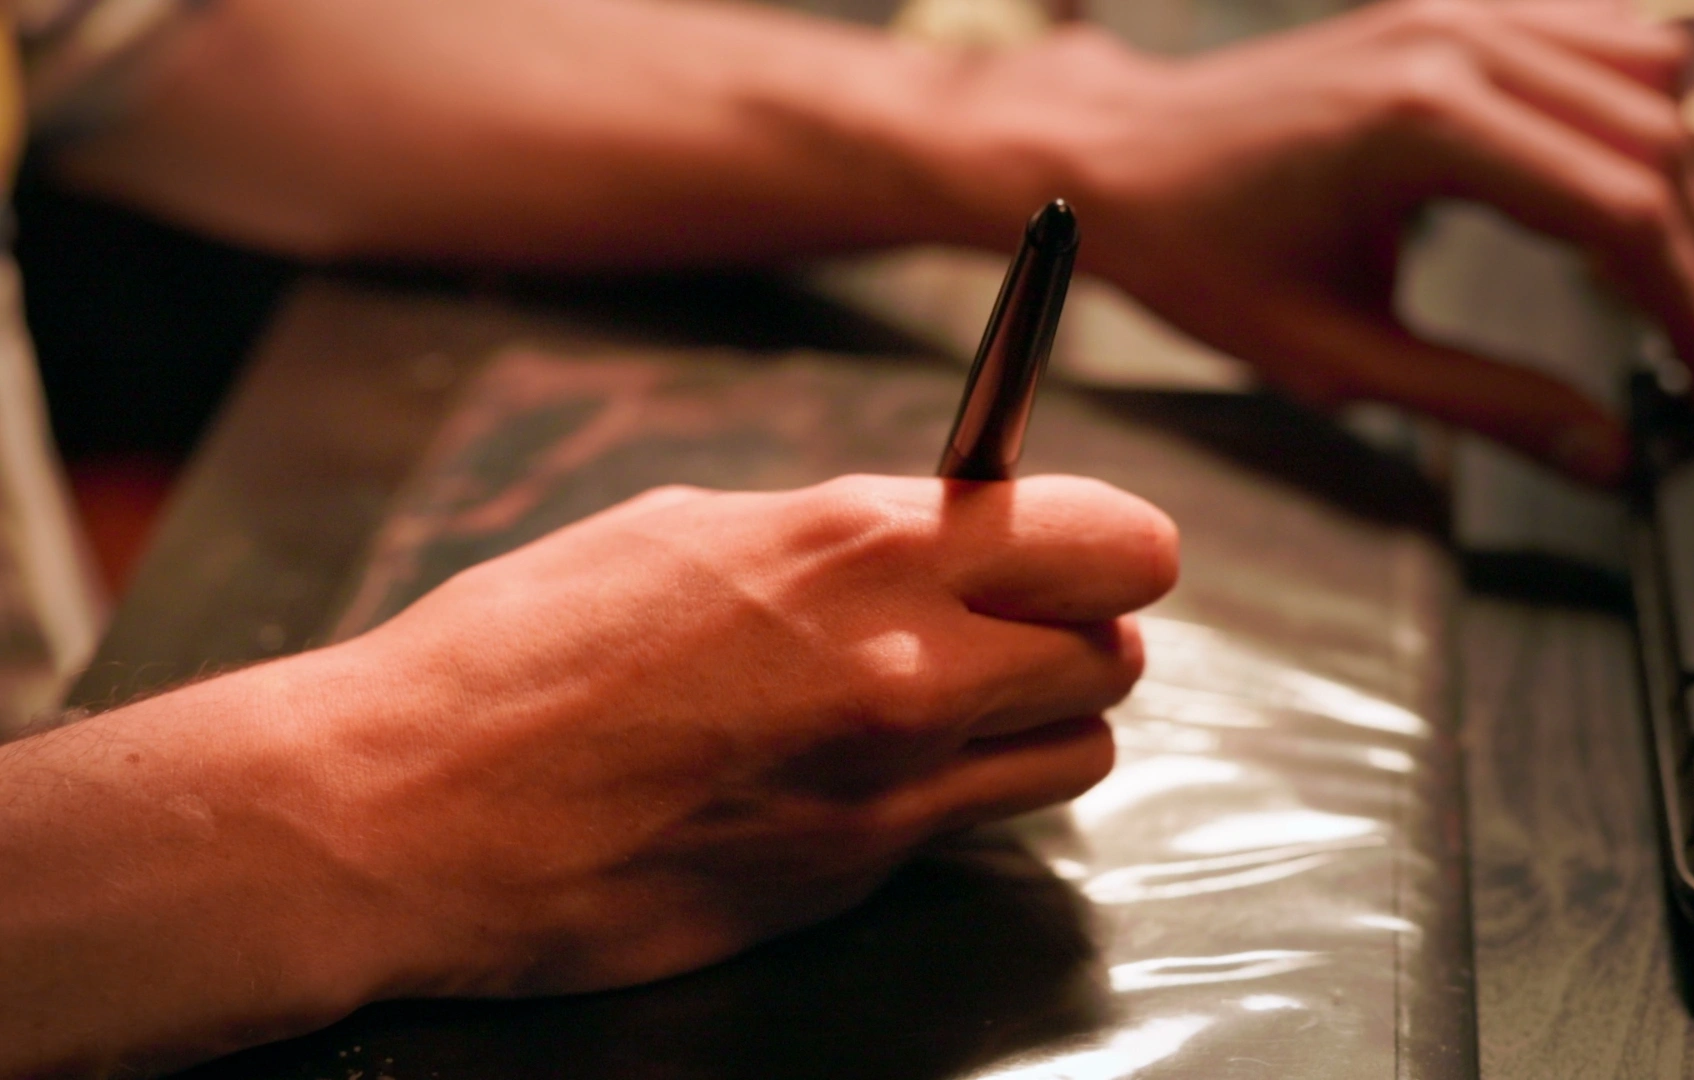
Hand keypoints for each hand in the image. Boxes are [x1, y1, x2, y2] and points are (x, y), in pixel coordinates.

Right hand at [320, 473, 1176, 997]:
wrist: (410, 811)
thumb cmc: (520, 650)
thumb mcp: (686, 532)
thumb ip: (839, 537)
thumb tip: (930, 537)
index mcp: (863, 545)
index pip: (1111, 541)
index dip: (1108, 546)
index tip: (1083, 552)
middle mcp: (908, 665)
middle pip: (1118, 651)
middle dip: (1078, 633)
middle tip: (1012, 627)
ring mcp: (890, 786)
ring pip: (1079, 752)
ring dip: (1040, 724)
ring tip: (956, 706)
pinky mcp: (855, 876)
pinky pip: (973, 824)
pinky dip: (955, 793)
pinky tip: (868, 771)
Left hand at [987, 0, 1693, 483]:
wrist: (1118, 164)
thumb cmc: (1196, 253)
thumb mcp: (1337, 355)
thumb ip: (1481, 404)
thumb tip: (1601, 450)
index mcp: (1420, 124)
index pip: (1619, 213)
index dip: (1691, 311)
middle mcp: (1452, 43)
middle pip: (1654, 144)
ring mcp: (1454, 12)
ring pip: (1647, 78)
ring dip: (1681, 185)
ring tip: (1674, 287)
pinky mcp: (1449, 12)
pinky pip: (1596, 38)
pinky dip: (1637, 116)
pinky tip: (1628, 192)